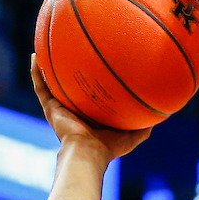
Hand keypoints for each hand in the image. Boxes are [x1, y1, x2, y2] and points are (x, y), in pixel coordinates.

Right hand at [30, 56, 151, 161]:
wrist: (89, 152)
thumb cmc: (109, 148)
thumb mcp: (132, 135)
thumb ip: (144, 126)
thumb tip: (163, 116)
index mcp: (90, 114)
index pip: (90, 95)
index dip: (92, 82)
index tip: (96, 65)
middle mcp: (73, 109)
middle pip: (70, 85)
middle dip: (70, 70)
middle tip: (71, 50)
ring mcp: (60, 108)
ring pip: (51, 82)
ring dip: (48, 66)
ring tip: (46, 46)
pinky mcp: (50, 107)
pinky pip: (40, 86)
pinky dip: (36, 71)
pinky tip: (35, 55)